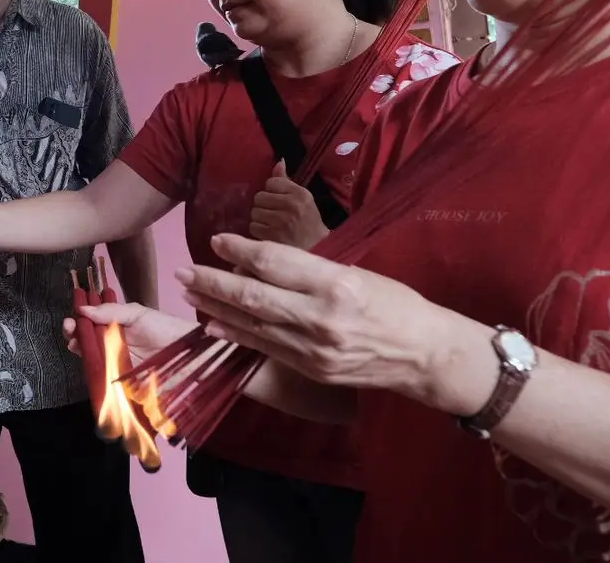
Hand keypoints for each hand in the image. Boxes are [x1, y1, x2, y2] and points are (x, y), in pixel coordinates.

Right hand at [62, 302, 191, 366]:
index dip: (79, 319)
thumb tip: (82, 308)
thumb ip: (111, 311)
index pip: (91, 321)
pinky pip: (102, 377)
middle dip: (73, 333)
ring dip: (79, 349)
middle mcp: (113, 343)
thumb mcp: (138, 314)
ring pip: (90, 357)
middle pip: (86, 339)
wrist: (189, 355)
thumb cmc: (166, 329)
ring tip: (75, 343)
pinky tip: (87, 362)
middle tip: (70, 329)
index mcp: (116, 325)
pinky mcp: (120, 381)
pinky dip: (92, 371)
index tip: (72, 317)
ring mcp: (115, 362)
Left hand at [176, 233, 496, 415]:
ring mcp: (314, 348)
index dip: (240, 249)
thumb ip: (309, 269)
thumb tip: (259, 260)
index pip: (274, 261)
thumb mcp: (356, 271)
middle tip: (184, 270)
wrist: (424, 354)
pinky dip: (235, 334)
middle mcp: (321, 316)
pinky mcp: (311, 369)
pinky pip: (264, 348)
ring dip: (215, 308)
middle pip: (253, 295)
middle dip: (212, 282)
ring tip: (190, 292)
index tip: (216, 240)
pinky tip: (213, 324)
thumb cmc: (393, 303)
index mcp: (336, 282)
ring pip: (252, 324)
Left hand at [249, 161, 329, 249]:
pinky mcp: (272, 237)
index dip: (272, 191)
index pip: (271, 182)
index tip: (279, 200)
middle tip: (274, 214)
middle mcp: (291, 206)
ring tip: (273, 224)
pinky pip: (253, 227)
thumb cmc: (309, 223)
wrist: (317, 250)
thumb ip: (286, 181)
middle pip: (259, 197)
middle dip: (264, 205)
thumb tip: (278, 161)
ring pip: (254, 212)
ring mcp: (281, 222)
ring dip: (260, 218)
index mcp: (301, 194)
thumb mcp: (303, 199)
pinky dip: (259, 230)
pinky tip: (270, 233)